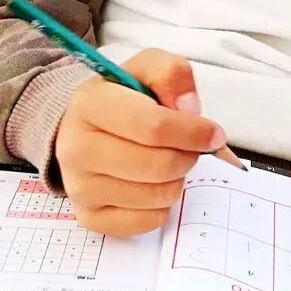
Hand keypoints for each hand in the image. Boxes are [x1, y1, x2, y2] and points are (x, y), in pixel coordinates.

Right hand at [53, 48, 240, 236]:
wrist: (80, 129)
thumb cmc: (121, 99)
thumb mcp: (145, 69)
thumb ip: (172, 74)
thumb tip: (190, 109)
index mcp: (90, 105)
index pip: (154, 126)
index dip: (193, 132)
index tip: (213, 134)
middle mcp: (77, 148)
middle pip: (160, 166)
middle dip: (188, 156)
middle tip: (188, 147)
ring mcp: (80, 187)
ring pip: (159, 196)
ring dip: (176, 179)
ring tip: (166, 161)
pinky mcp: (90, 216)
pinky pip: (149, 221)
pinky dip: (162, 204)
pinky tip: (151, 183)